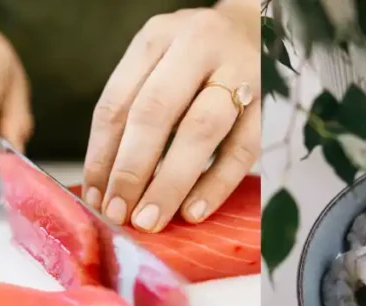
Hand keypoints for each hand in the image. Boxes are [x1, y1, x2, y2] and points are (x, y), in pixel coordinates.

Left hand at [82, 6, 260, 231]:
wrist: (260, 25)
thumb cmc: (196, 56)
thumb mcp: (158, 62)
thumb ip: (132, 110)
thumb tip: (105, 185)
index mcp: (157, 38)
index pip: (118, 101)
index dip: (101, 154)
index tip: (94, 197)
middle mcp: (197, 46)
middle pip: (156, 111)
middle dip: (131, 170)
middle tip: (119, 212)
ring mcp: (239, 70)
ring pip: (201, 129)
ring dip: (171, 181)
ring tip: (151, 219)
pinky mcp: (271, 100)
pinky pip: (243, 148)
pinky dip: (216, 183)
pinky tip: (194, 211)